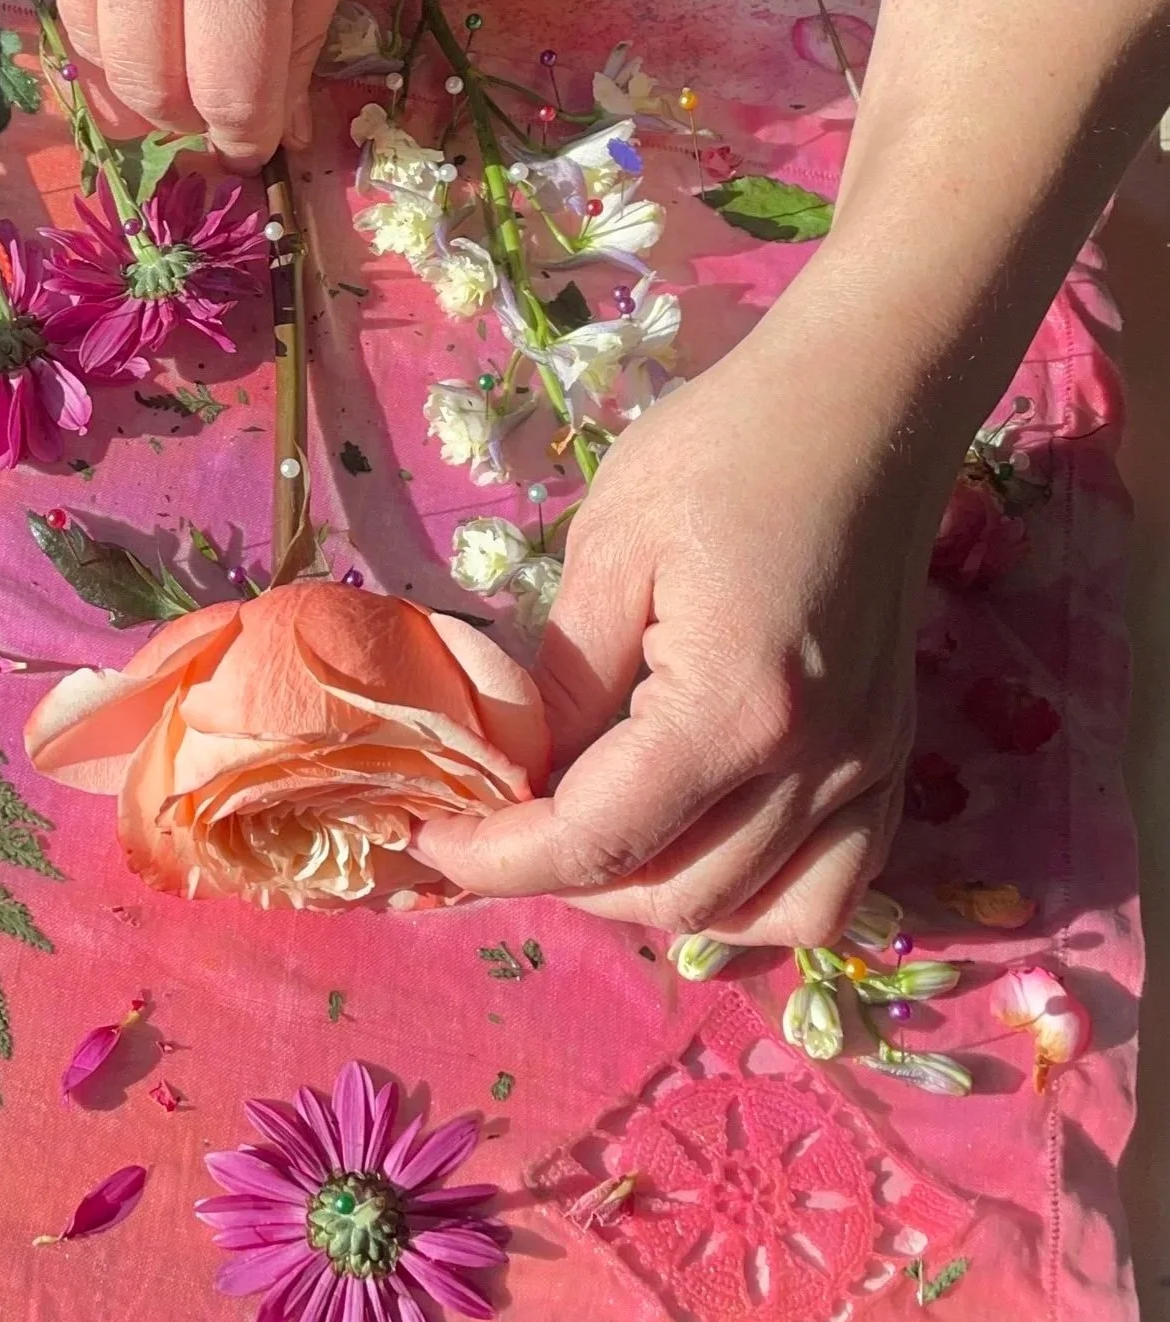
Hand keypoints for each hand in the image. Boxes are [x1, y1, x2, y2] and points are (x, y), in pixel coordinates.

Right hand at [13, 0, 371, 167]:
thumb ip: (306, 27)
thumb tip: (279, 132)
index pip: (230, 87)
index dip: (246, 135)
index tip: (257, 147)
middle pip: (150, 86)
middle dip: (190, 120)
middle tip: (218, 112)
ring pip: (93, 53)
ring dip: (142, 81)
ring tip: (181, 62)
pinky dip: (106, 16)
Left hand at [415, 295, 960, 943]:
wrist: (863, 406)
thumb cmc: (727, 449)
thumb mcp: (610, 547)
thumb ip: (564, 679)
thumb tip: (517, 769)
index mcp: (734, 706)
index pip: (597, 840)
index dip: (499, 858)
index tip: (430, 840)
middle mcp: (818, 763)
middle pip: (673, 897)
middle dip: (566, 881)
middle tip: (498, 822)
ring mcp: (869, 770)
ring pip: (753, 914)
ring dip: (650, 898)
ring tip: (585, 838)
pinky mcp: (891, 760)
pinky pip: (829, 889)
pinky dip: (749, 899)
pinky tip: (688, 848)